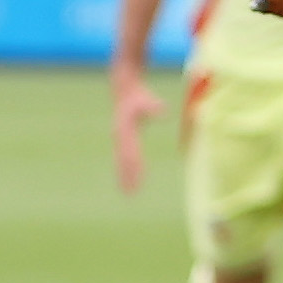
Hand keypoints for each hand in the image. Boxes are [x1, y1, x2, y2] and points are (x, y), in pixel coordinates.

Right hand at [110, 72, 157, 192]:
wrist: (123, 87)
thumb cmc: (137, 94)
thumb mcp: (145, 99)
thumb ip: (153, 106)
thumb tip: (163, 110)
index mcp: (125, 131)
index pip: (131, 154)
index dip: (134, 168)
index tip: (137, 180)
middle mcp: (120, 137)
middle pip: (124, 161)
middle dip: (127, 178)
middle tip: (130, 195)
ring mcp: (119, 138)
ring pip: (122, 161)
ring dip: (124, 176)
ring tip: (127, 192)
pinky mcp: (122, 138)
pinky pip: (124, 157)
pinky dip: (125, 168)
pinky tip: (129, 178)